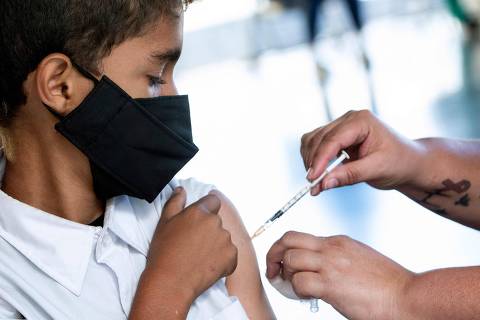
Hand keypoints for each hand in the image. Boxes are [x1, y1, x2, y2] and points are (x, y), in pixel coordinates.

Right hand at [130, 187, 237, 318]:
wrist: (170, 283)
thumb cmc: (164, 252)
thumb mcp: (164, 223)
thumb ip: (175, 202)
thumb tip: (181, 190)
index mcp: (200, 212)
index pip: (213, 201)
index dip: (207, 209)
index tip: (198, 222)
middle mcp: (215, 223)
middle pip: (217, 221)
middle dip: (208, 230)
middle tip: (193, 244)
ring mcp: (225, 240)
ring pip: (223, 238)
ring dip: (215, 244)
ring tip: (199, 257)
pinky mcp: (232, 257)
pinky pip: (230, 255)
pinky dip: (222, 260)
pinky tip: (207, 266)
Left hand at [266, 231, 413, 319]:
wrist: (409, 296)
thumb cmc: (387, 284)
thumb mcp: (359, 259)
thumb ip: (337, 259)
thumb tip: (318, 270)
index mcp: (337, 241)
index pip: (299, 237)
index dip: (286, 250)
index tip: (283, 265)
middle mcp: (331, 248)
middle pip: (288, 239)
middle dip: (274, 254)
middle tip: (273, 272)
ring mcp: (331, 265)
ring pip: (290, 259)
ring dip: (286, 275)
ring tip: (293, 287)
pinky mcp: (332, 285)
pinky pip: (300, 283)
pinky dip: (297, 291)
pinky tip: (308, 297)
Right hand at [301, 110, 425, 194]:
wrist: (409, 162)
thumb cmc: (399, 163)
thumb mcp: (377, 170)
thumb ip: (349, 175)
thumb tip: (323, 183)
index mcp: (362, 121)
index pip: (332, 139)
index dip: (320, 159)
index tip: (312, 179)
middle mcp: (349, 119)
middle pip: (318, 139)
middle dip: (313, 163)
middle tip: (313, 187)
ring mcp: (341, 125)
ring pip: (312, 140)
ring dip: (310, 161)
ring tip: (317, 183)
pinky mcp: (336, 135)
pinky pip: (315, 144)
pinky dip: (313, 159)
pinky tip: (320, 174)